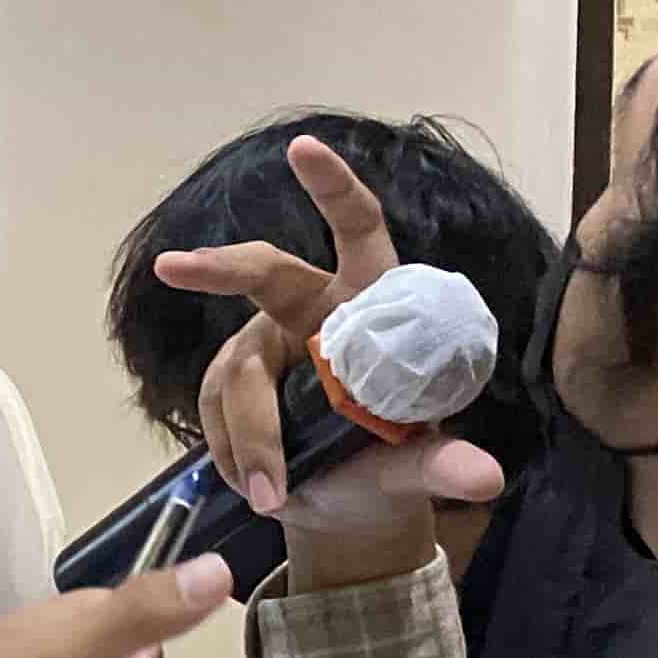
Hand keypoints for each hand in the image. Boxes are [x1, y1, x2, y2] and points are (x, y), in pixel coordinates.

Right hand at [151, 135, 505, 583]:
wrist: (345, 508)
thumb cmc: (388, 465)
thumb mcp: (414, 468)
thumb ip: (440, 465)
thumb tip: (484, 477)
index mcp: (370, 306)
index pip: (358, 231)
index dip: (334, 190)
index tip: (301, 149)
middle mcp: (313, 310)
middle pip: (264, 274)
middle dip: (218, 270)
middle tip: (173, 267)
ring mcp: (265, 343)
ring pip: (235, 373)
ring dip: (248, 439)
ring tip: (274, 497)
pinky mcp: (231, 380)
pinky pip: (212, 409)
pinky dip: (231, 453)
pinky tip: (255, 486)